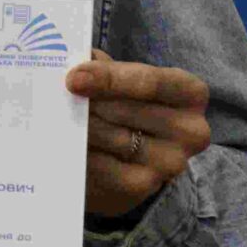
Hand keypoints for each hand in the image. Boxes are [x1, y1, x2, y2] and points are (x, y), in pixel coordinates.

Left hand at [66, 50, 212, 217]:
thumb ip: (104, 67)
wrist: (127, 160)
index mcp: (190, 93)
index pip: (149, 82)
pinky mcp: (145, 186)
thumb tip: (76, 60)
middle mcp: (191, 130)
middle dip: (86, 102)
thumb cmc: (125, 108)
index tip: (73, 78)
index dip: (109, 78)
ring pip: (111, 137)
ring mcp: (171, 162)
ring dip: (79, 126)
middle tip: (55, 97)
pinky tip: (65, 143)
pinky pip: (103, 166)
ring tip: (57, 117)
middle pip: (124, 110)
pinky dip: (80, 152)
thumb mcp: (122, 80)